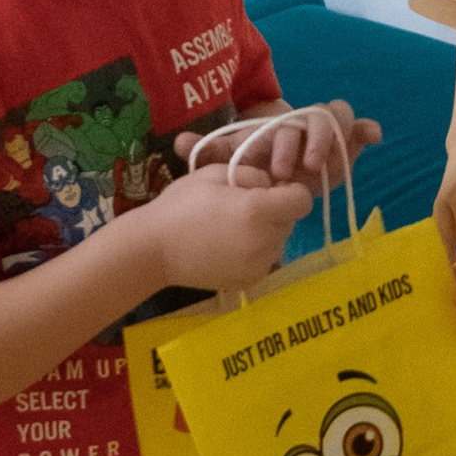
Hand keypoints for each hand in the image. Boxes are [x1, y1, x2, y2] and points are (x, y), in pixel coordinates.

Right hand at [138, 163, 312, 293]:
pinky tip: (228, 247)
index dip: (289, 192)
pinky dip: (255, 252)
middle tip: (241, 208)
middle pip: (290, 221)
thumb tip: (272, 185)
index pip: (302, 200)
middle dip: (275, 211)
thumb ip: (252, 175)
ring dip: (266, 232)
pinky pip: (266, 260)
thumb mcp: (215, 174)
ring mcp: (259, 265)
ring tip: (232, 228)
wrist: (153, 250)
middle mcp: (266, 241)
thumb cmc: (180, 205)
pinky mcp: (250, 281)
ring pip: (279, 241)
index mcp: (259, 211)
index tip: (269, 190)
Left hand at [178, 103, 379, 191]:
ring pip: (339, 118)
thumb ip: (208, 151)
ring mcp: (325, 136)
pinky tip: (373, 137)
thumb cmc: (250, 166)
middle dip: (313, 141)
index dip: (283, 143)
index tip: (277, 171)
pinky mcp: (345, 147)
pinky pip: (359, 129)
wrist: (272, 176)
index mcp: (274, 129)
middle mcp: (301, 127)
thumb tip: (175, 143)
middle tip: (306, 168)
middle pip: (315, 118)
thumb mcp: (230, 159)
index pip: (283, 125)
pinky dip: (367, 128)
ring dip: (337, 138)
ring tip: (330, 165)